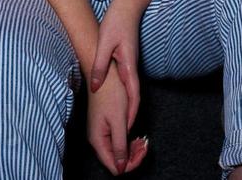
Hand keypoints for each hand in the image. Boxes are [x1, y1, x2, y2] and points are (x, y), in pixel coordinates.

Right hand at [85, 57, 148, 174]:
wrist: (104, 74)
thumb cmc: (111, 94)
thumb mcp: (119, 121)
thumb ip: (119, 145)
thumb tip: (122, 167)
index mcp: (98, 140)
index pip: (115, 167)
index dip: (130, 164)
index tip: (142, 151)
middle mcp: (97, 140)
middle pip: (116, 161)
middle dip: (133, 157)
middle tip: (144, 144)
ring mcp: (100, 134)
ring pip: (117, 152)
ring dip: (131, 150)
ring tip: (142, 140)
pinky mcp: (105, 127)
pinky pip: (116, 142)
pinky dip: (127, 142)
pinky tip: (135, 136)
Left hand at [90, 0, 145, 127]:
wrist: (128, 5)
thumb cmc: (116, 21)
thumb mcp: (104, 43)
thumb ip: (100, 66)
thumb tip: (96, 88)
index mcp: (129, 67)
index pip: (133, 96)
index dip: (130, 114)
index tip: (127, 130)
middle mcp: (133, 68)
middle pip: (135, 98)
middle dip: (131, 116)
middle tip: (125, 135)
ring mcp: (131, 65)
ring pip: (132, 92)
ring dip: (129, 108)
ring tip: (122, 125)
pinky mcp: (128, 61)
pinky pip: (128, 84)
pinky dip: (126, 97)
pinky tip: (119, 101)